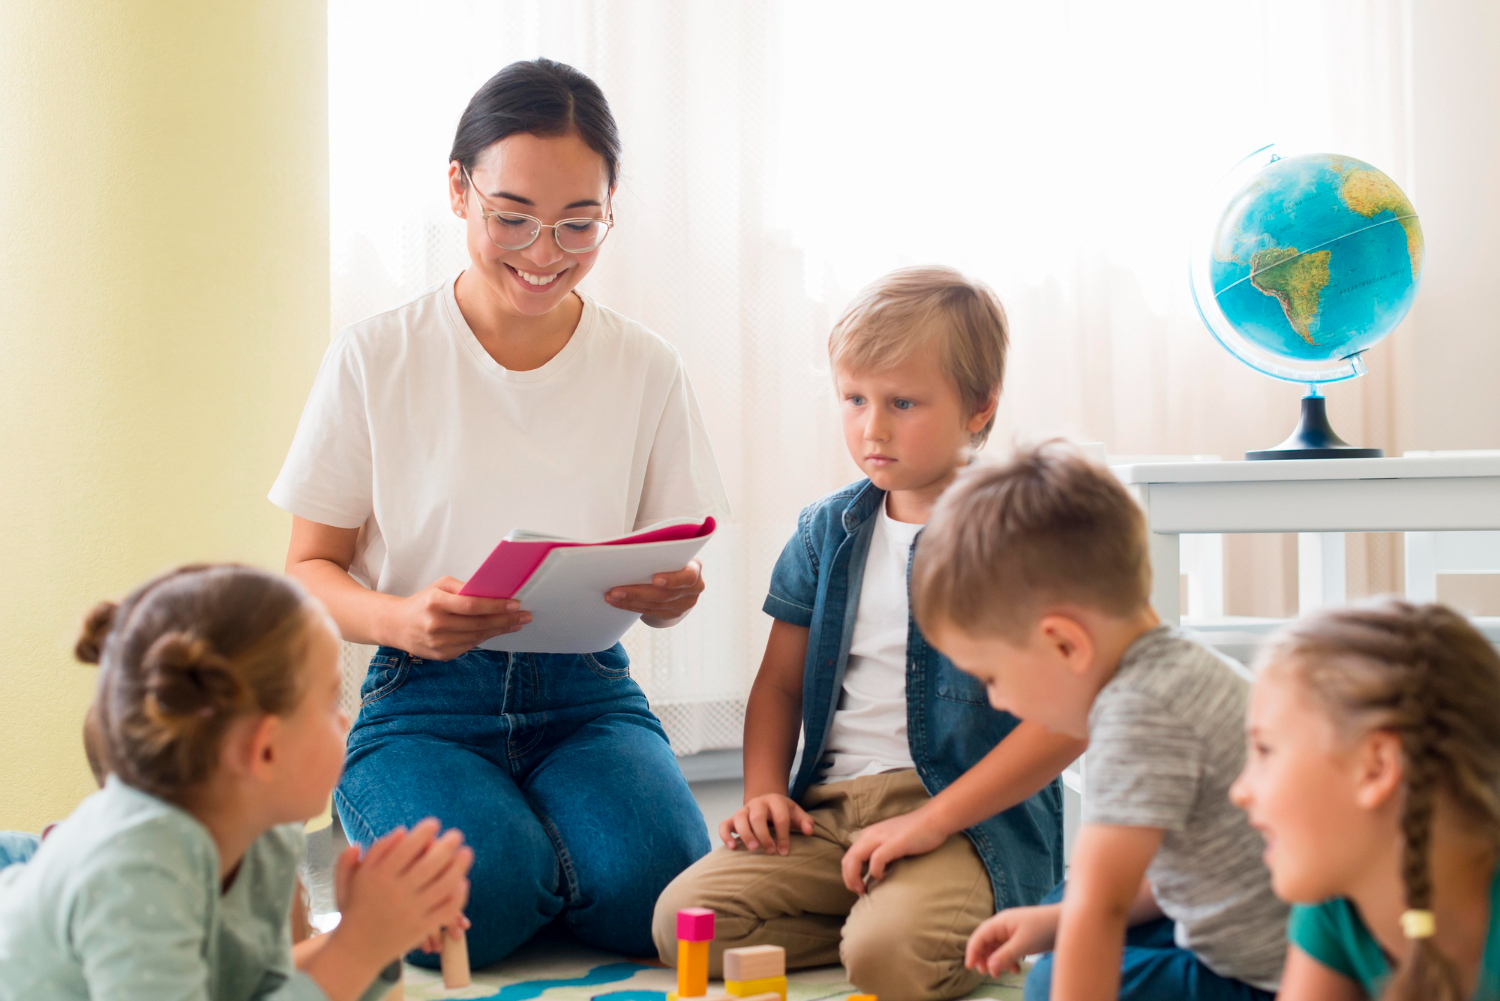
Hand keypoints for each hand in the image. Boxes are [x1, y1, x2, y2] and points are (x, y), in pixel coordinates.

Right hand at [333, 819, 472, 965]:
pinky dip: (458, 894)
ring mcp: (411, 912)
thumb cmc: (357, 907)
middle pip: (430, 864)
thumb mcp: (352, 877)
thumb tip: (401, 830)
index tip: (434, 823)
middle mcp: (396, 893)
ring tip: (466, 853)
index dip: (424, 832)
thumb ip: (373, 851)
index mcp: (378, 877)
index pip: (407, 848)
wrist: (357, 949)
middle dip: (448, 845)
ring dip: (459, 866)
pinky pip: (447, 908)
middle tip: (457, 834)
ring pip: (444, 885)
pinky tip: (462, 881)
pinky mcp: (422, 928)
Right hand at [394, 577, 531, 659]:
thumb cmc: (423, 602)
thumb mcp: (439, 586)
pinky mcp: (442, 655)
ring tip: (516, 623)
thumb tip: (492, 593)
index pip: (472, 606)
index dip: (496, 606)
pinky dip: (485, 638)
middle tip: (525, 616)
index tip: (515, 604)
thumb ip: (464, 588)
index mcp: (435, 603)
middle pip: (478, 624)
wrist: (397, 625)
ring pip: (477, 637)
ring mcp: (438, 643)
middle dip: (505, 620)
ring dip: (500, 630)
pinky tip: (497, 631)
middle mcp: (436, 625)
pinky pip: (470, 646)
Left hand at [605, 560, 703, 625]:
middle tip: (614, 590)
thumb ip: (660, 552)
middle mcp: (693, 589)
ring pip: (654, 605)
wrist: (681, 574)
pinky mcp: (672, 613)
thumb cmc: (672, 556)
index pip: (687, 577)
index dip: (672, 580)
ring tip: (610, 595)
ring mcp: (684, 604)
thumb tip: (631, 548)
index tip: (655, 579)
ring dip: (629, 601)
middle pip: (663, 595)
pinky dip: (631, 606)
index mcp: (695, 569)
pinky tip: (617, 601)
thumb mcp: (672, 551)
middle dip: (637, 593)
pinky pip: (649, 611)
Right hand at [718, 793, 814, 854]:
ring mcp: (744, 810)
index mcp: (775, 801)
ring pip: (740, 819)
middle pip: (758, 817)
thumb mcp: (795, 813)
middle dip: (764, 835)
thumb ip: (805, 821)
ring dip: (746, 834)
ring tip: (753, 849)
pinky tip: (732, 848)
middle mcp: (757, 803)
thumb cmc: (783, 812)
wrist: (766, 802)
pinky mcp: (732, 818)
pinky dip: (726, 835)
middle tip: (771, 852)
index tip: (785, 852)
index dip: (783, 835)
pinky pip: (724, 825)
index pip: (780, 817)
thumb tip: (809, 831)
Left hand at [840, 807, 947, 893]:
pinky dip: (874, 871)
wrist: (934, 819)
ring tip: (863, 890)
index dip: (848, 874)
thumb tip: (875, 870)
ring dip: (855, 878)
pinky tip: (881, 878)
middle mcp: (871, 834)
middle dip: (848, 879)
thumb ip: (880, 849)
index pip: (849, 856)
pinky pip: (876, 860)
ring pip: (855, 859)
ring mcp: (881, 838)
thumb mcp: (891, 839)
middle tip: (859, 892)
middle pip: (848, 859)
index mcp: (869, 834)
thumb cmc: (916, 832)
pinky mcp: (893, 843)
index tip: (858, 887)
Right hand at [965, 904, 1061, 977]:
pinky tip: (1016, 968)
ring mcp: (1012, 931)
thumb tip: (989, 969)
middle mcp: (1003, 925)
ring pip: (996, 948)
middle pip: (985, 942)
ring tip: (1004, 972)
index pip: (979, 936)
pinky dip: (1008, 960)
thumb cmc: (1044, 929)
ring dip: (997, 961)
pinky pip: (1007, 950)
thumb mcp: (1023, 944)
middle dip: (984, 958)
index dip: (972, 951)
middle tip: (986, 973)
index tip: (969, 967)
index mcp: (1000, 922)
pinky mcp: (1020, 938)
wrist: (1066, 922)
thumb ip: (1004, 956)